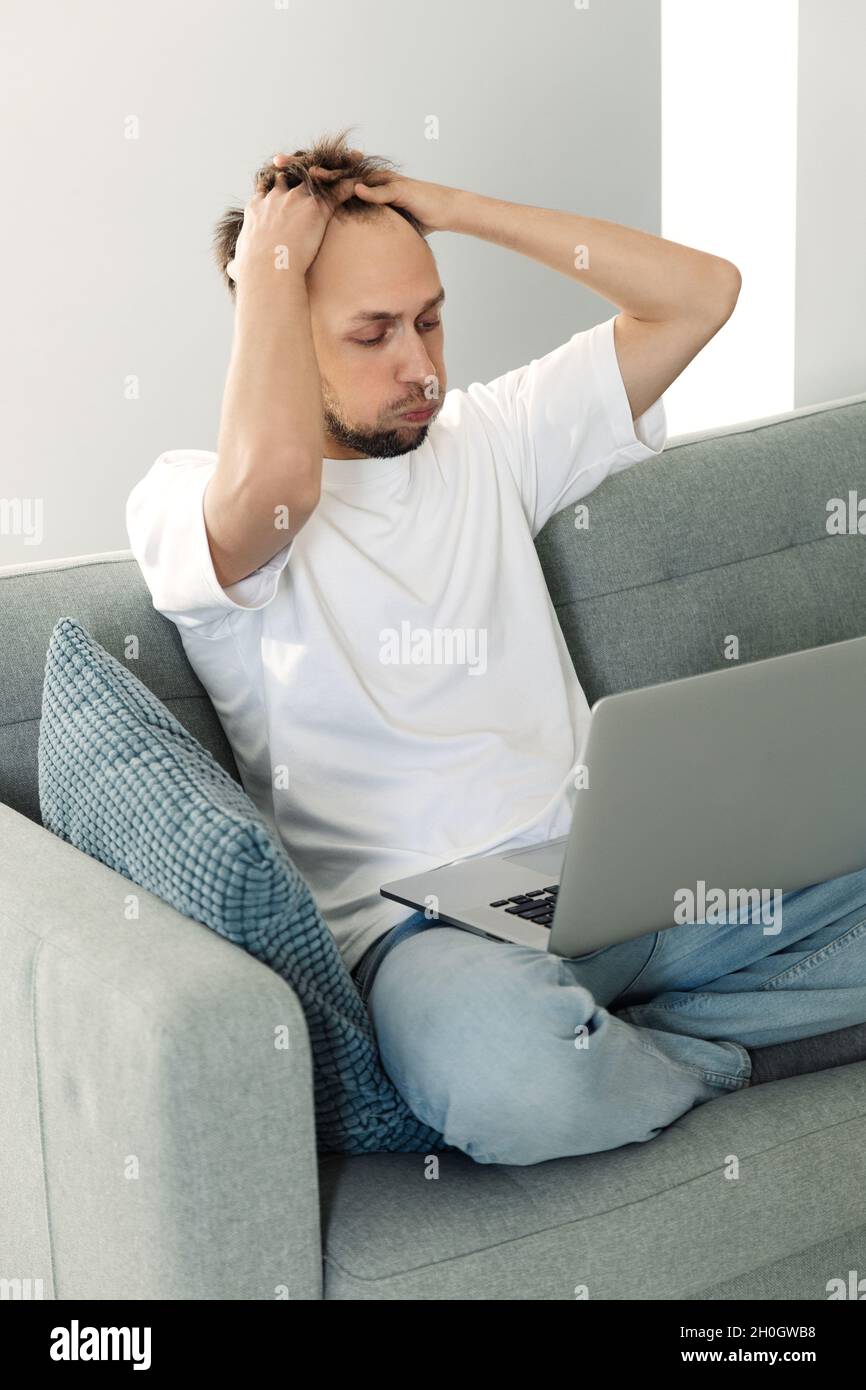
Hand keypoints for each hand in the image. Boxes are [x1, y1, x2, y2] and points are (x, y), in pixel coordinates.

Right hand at [228, 164, 356, 283]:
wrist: (268, 269)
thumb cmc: (252, 272)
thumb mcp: (240, 264)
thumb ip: (237, 263)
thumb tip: (232, 270)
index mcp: (256, 208)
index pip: (267, 189)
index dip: (275, 188)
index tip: (281, 187)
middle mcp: (276, 198)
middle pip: (290, 177)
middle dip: (302, 173)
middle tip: (314, 172)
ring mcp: (296, 200)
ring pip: (316, 178)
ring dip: (330, 173)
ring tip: (343, 168)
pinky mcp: (316, 208)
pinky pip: (337, 191)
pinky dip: (349, 185)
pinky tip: (360, 182)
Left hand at [270, 151, 456, 234]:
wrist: (443, 210)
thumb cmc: (411, 218)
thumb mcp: (375, 224)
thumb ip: (354, 224)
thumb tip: (331, 240)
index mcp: (356, 187)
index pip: (323, 180)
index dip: (299, 176)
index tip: (273, 175)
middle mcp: (366, 179)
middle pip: (330, 170)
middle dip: (303, 166)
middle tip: (277, 162)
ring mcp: (382, 182)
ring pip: (353, 176)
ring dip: (333, 175)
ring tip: (311, 176)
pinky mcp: (400, 189)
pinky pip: (382, 189)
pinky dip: (370, 190)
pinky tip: (355, 189)